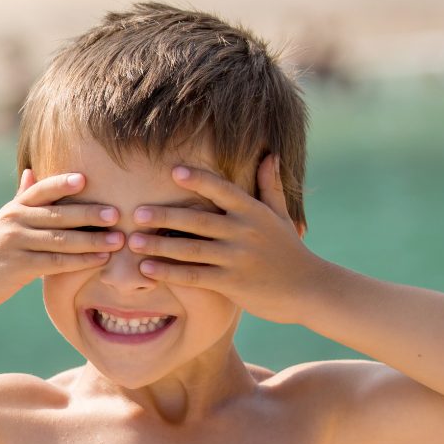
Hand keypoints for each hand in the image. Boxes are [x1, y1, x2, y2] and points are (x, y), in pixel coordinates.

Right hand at [0, 169, 122, 315]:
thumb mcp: (0, 222)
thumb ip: (20, 198)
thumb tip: (31, 171)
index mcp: (13, 209)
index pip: (40, 191)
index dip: (62, 184)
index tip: (86, 179)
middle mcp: (14, 222)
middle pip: (58, 214)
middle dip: (90, 213)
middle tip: (118, 213)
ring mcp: (15, 244)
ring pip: (60, 239)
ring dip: (92, 240)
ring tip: (118, 239)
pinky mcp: (18, 268)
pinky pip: (55, 262)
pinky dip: (80, 261)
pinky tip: (99, 260)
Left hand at [128, 157, 328, 323]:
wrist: (311, 289)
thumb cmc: (290, 250)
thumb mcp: (281, 216)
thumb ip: (269, 186)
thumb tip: (271, 154)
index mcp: (254, 212)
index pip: (223, 190)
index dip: (198, 180)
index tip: (173, 171)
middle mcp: (245, 232)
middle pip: (198, 220)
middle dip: (166, 216)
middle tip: (137, 212)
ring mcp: (238, 258)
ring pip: (192, 249)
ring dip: (159, 245)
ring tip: (132, 242)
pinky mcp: (233, 283)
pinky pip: (195, 276)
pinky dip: (169, 272)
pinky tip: (147, 269)